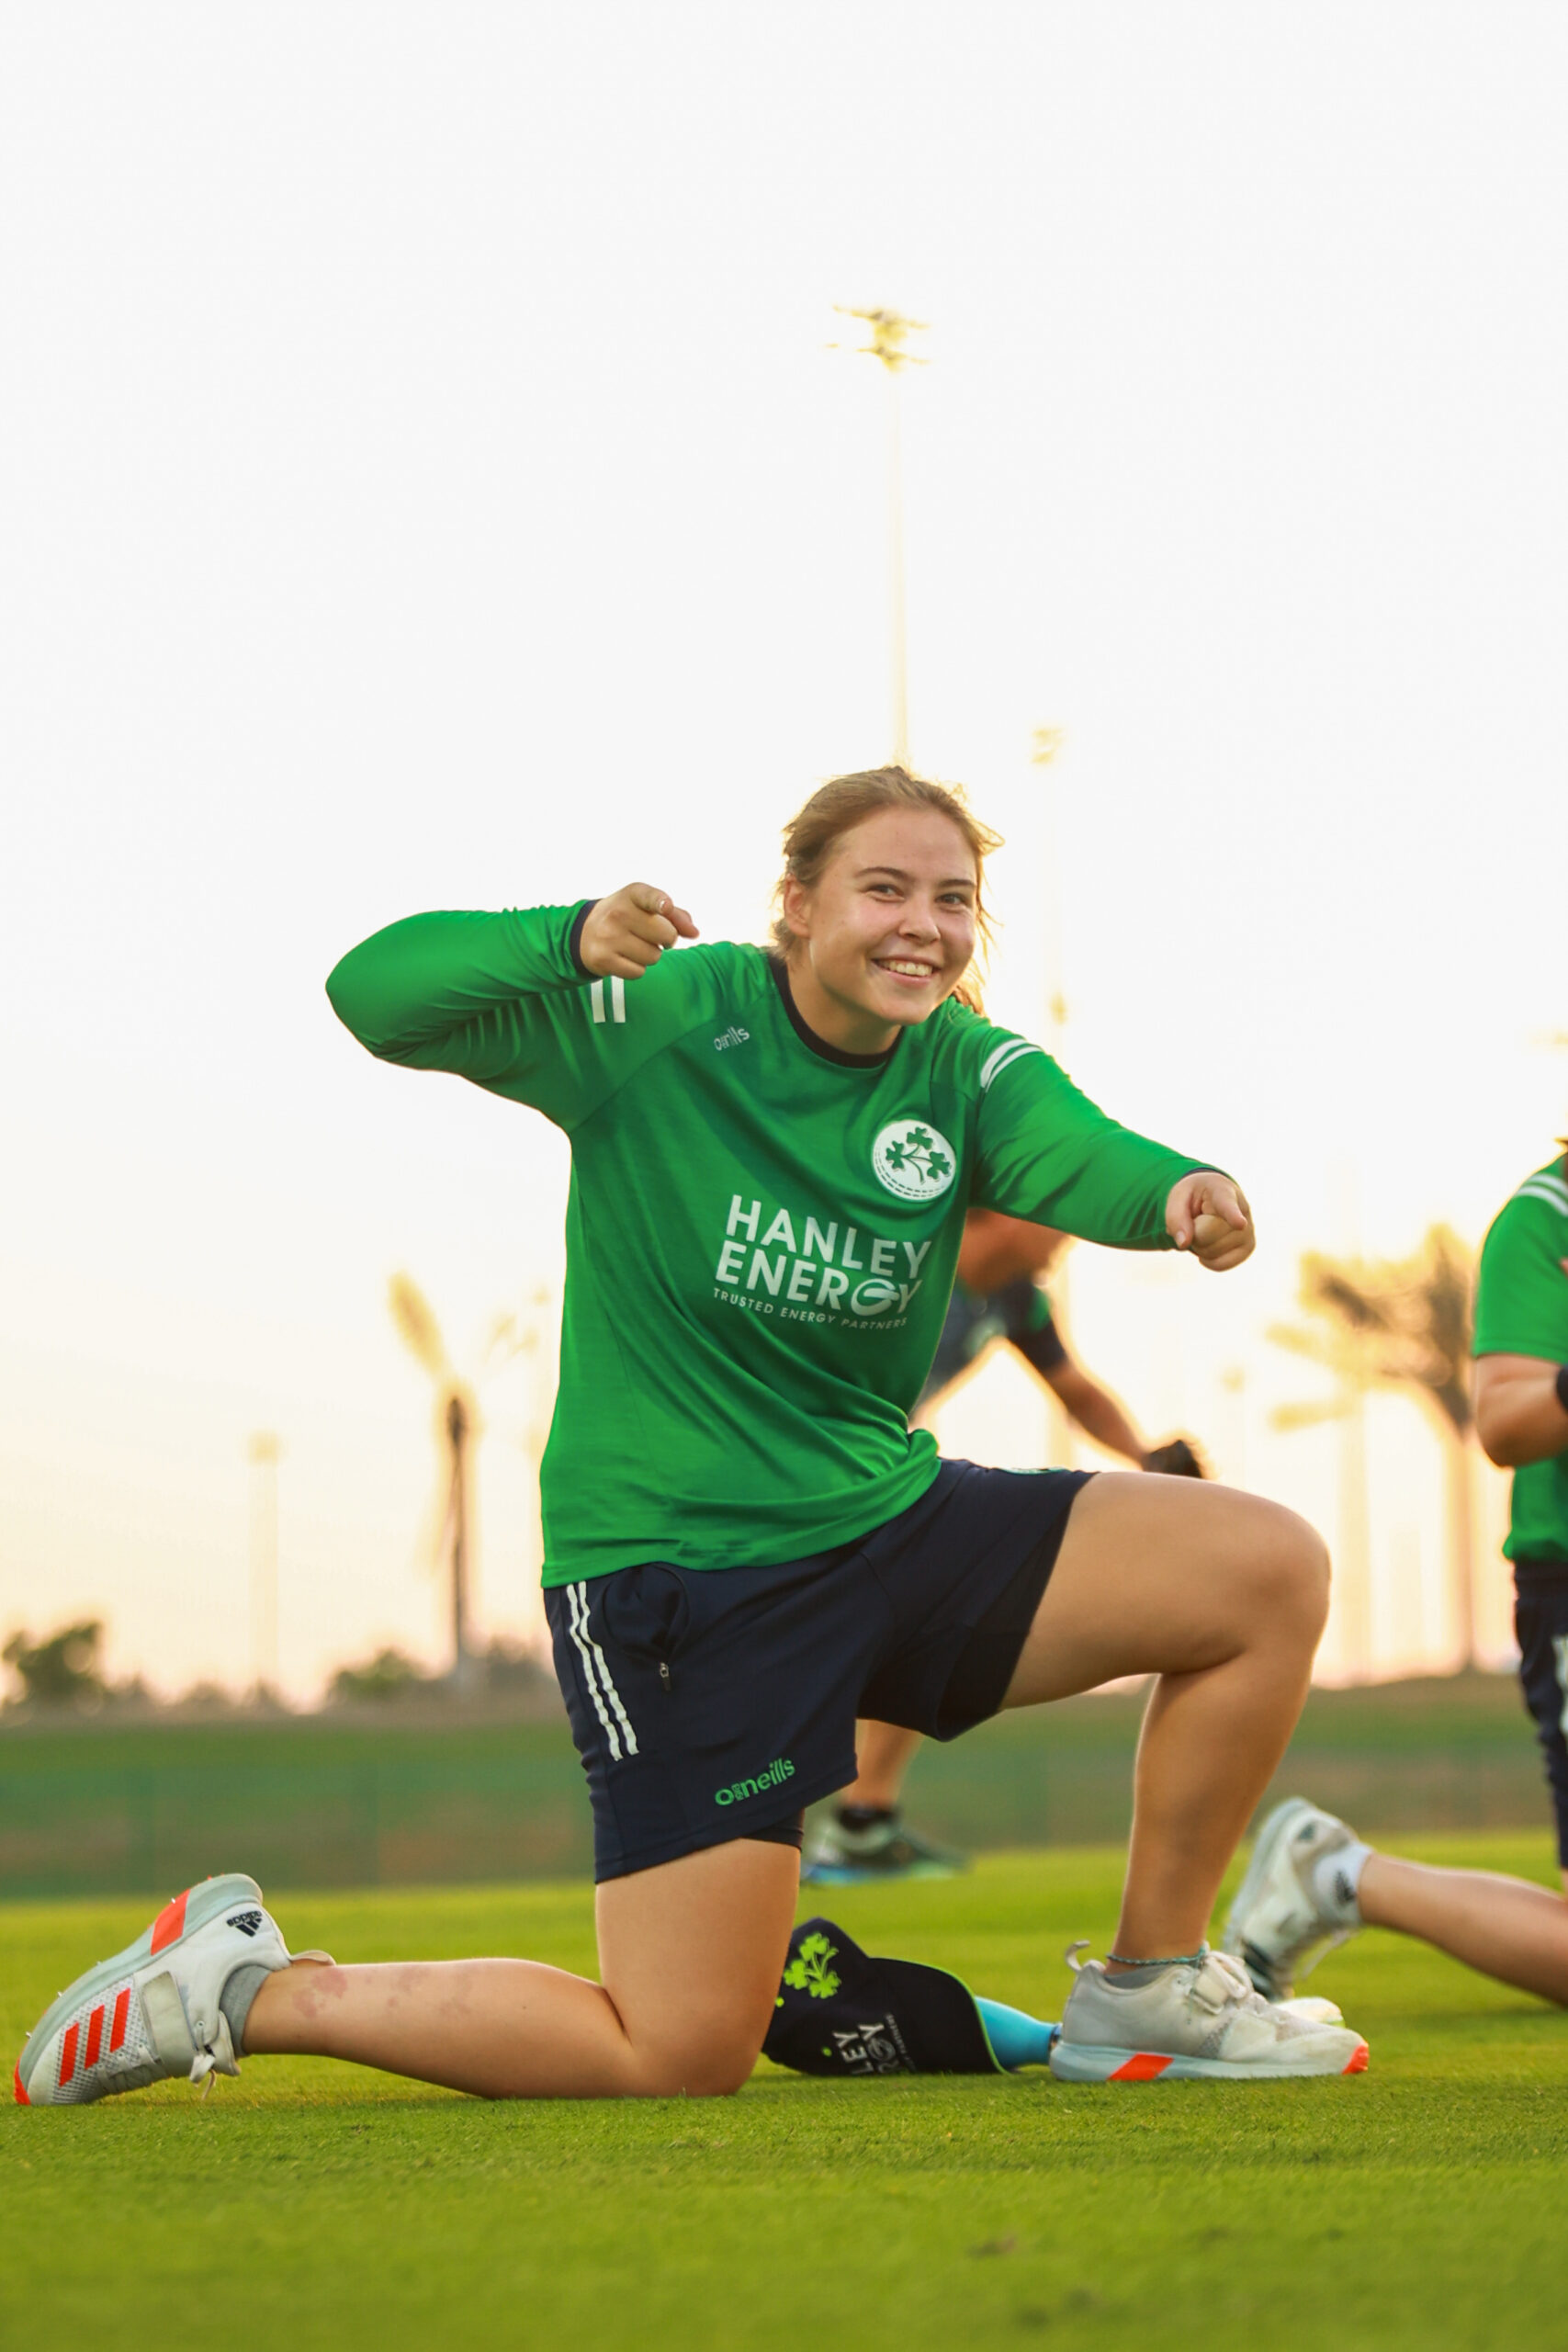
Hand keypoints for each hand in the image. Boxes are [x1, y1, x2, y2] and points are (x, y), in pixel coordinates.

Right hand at [579, 884, 698, 978]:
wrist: (585, 932)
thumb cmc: (627, 918)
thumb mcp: (647, 908)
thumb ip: (675, 916)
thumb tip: (694, 933)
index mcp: (632, 894)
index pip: (650, 897)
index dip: (661, 903)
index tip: (666, 907)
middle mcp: (618, 913)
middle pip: (665, 935)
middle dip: (667, 940)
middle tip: (653, 936)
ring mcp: (608, 937)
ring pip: (654, 957)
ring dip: (651, 955)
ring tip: (635, 945)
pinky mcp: (603, 959)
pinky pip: (639, 972)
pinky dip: (637, 968)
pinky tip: (625, 957)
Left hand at [1165, 1172, 1253, 1270]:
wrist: (1210, 1199)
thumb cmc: (1192, 1197)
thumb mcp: (1177, 1198)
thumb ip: (1175, 1217)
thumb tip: (1184, 1244)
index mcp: (1222, 1190)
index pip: (1226, 1205)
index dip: (1233, 1215)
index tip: (1240, 1224)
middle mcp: (1242, 1209)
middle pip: (1206, 1235)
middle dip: (1193, 1232)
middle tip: (1197, 1219)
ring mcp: (1248, 1230)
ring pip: (1212, 1252)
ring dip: (1199, 1246)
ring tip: (1206, 1229)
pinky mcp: (1248, 1248)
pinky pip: (1221, 1264)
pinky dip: (1208, 1260)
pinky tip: (1210, 1245)